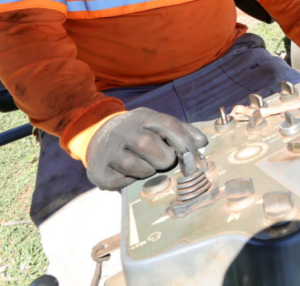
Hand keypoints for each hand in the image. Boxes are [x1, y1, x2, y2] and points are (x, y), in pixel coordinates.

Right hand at [85, 108, 207, 190]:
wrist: (97, 137)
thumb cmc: (138, 132)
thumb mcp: (156, 124)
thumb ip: (181, 131)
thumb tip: (202, 142)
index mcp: (142, 116)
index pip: (168, 124)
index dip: (185, 141)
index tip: (195, 155)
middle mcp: (123, 130)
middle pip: (152, 147)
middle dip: (165, 159)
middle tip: (164, 161)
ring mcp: (108, 151)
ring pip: (139, 168)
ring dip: (149, 170)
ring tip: (146, 165)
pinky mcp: (99, 172)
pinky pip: (124, 182)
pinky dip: (132, 180)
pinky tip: (129, 172)